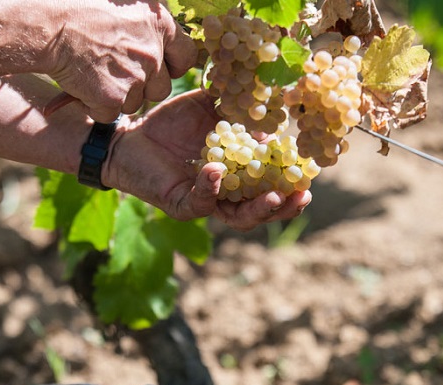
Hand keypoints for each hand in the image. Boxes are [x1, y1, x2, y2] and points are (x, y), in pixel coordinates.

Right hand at [43, 0, 195, 122]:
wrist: (50, 26)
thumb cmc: (81, 7)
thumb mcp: (126, 0)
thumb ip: (148, 16)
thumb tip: (159, 26)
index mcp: (160, 23)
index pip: (185, 56)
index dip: (171, 65)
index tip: (158, 65)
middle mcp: (153, 53)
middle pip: (161, 88)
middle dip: (142, 86)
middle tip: (116, 71)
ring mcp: (135, 78)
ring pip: (135, 103)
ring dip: (117, 96)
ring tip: (95, 72)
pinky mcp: (113, 98)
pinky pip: (111, 114)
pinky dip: (95, 106)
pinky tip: (83, 84)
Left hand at [104, 90, 311, 231]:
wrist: (131, 135)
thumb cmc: (172, 124)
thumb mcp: (210, 110)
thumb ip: (238, 108)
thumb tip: (271, 108)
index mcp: (239, 174)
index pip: (272, 185)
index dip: (293, 184)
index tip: (312, 175)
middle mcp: (226, 195)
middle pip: (261, 211)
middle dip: (285, 206)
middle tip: (303, 197)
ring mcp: (205, 203)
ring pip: (237, 217)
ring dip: (258, 209)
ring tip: (275, 197)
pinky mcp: (182, 205)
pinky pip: (201, 201)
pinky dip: (210, 187)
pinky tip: (217, 169)